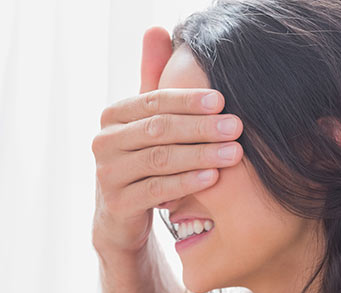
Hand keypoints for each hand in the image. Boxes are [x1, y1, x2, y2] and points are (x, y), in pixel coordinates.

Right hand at [91, 26, 243, 255]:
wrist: (123, 217)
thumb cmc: (144, 161)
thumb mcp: (148, 121)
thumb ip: (154, 77)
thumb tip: (157, 28)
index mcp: (114, 115)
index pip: (154, 101)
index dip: (189, 100)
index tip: (223, 100)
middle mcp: (104, 141)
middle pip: (159, 129)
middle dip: (201, 127)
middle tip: (237, 127)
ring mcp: (107, 174)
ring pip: (160, 159)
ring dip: (201, 154)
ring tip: (234, 153)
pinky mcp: (117, 204)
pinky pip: (156, 189)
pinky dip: (186, 182)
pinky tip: (213, 178)